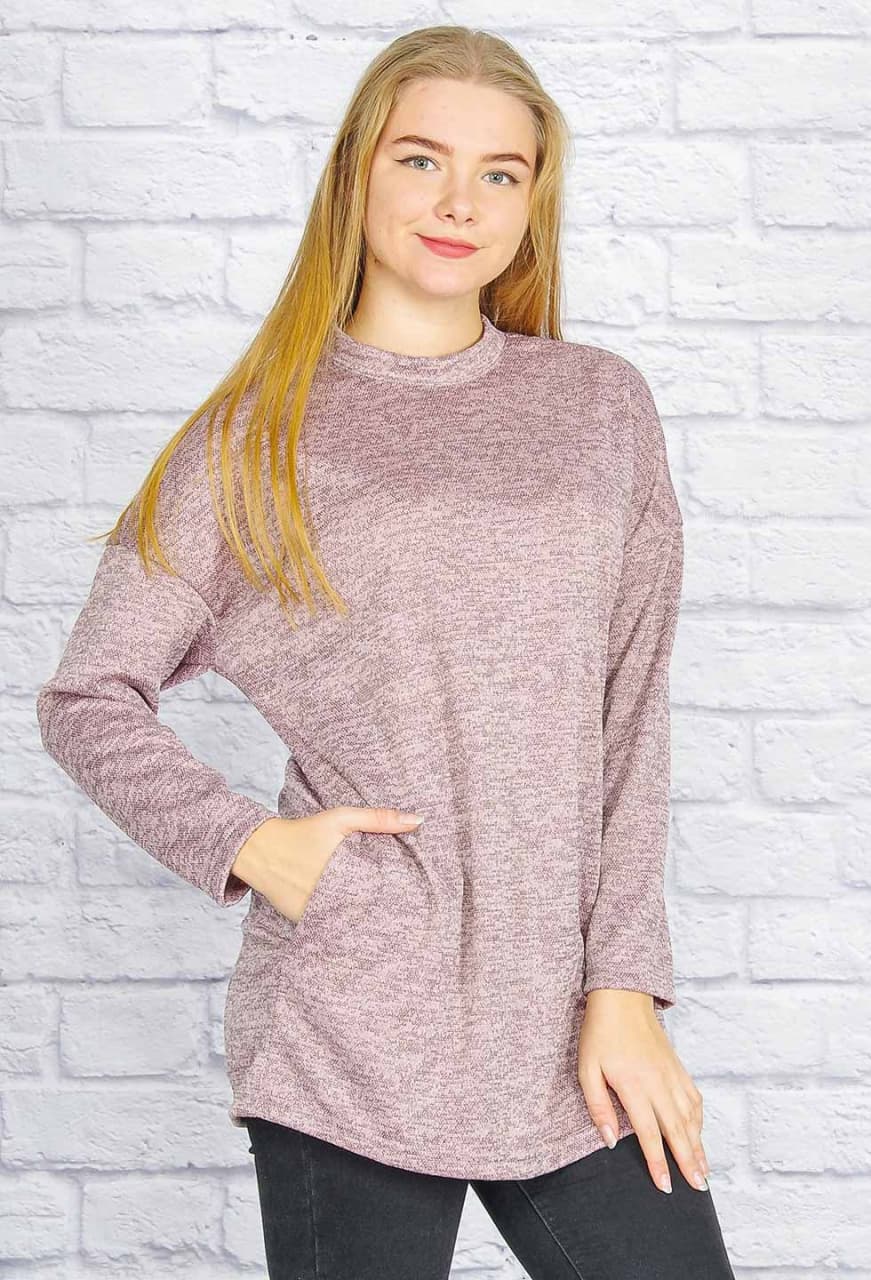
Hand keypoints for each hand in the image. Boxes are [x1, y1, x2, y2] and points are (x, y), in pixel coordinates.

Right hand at [230, 805, 423, 923]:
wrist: (261, 850)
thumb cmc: (304, 832)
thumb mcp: (341, 819)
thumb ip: (379, 819)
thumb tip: (419, 821)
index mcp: (347, 874)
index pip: (384, 895)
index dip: (401, 900)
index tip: (417, 902)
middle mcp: (332, 898)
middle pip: (370, 912)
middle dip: (387, 914)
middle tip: (410, 920)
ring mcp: (317, 913)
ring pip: (351, 925)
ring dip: (366, 925)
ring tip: (389, 930)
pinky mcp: (304, 922)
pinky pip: (329, 928)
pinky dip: (342, 927)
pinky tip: (357, 930)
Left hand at [577, 988, 709, 1194]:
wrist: (622, 996)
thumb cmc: (600, 1032)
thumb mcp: (586, 1069)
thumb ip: (598, 1106)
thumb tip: (609, 1141)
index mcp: (634, 1085)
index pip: (649, 1133)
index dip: (658, 1162)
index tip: (666, 1186)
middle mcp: (658, 1082)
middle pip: (677, 1130)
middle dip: (688, 1162)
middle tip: (697, 1188)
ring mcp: (671, 1074)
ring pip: (690, 1117)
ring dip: (698, 1145)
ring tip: (703, 1171)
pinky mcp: (677, 1066)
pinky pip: (694, 1097)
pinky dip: (699, 1119)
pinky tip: (699, 1133)